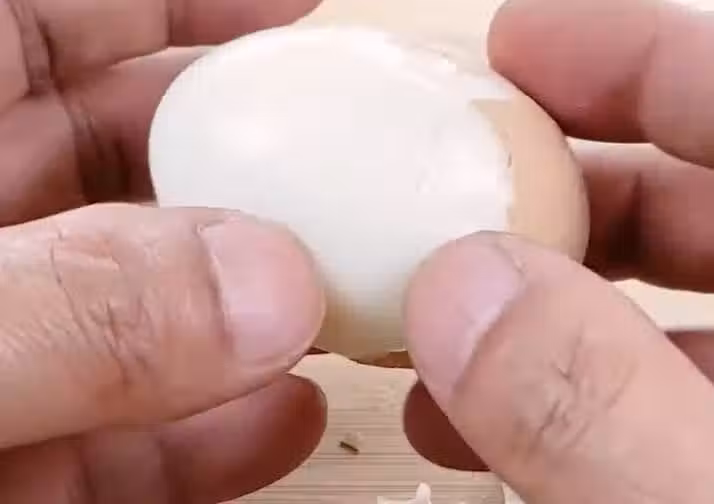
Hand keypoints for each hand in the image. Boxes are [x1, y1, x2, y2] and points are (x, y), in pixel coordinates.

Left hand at [0, 1, 325, 501]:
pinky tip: (287, 421)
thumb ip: (71, 307)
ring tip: (349, 307)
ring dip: (254, 308)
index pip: (53, 17)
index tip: (298, 10)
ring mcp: (0, 349)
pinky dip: (209, 434)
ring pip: (148, 303)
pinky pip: (126, 434)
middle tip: (354, 181)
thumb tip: (271, 286)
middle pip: (130, 160)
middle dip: (248, 166)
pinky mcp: (12, 463)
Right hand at [404, 0, 713, 501]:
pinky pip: (642, 399)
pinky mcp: (713, 464)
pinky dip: (552, 393)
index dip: (632, 57)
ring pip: (651, 306)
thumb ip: (604, 408)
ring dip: (528, 302)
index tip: (516, 44)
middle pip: (692, 201)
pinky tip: (472, 418)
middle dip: (556, 186)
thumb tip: (462, 293)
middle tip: (448, 194)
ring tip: (426, 323)